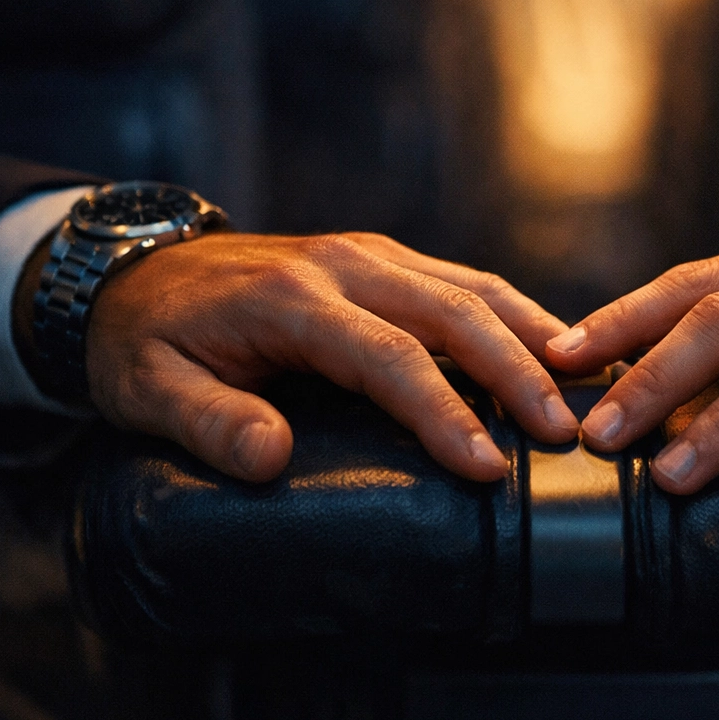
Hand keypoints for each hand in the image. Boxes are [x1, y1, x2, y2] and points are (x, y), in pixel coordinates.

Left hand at [64, 232, 579, 482]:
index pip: (387, 356)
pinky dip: (514, 315)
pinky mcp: (383, 258)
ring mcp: (369, 254)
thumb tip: (271, 460)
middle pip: (454, 311)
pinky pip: (462, 282)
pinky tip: (550, 350)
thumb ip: (208, 421)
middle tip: (565, 434)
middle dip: (517, 374)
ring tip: (584, 390)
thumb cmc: (145, 340)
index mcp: (292, 298)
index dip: (442, 411)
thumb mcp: (149, 387)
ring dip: (532, 338)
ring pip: (472, 286)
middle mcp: (344, 264)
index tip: (487, 466)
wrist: (134, 271)